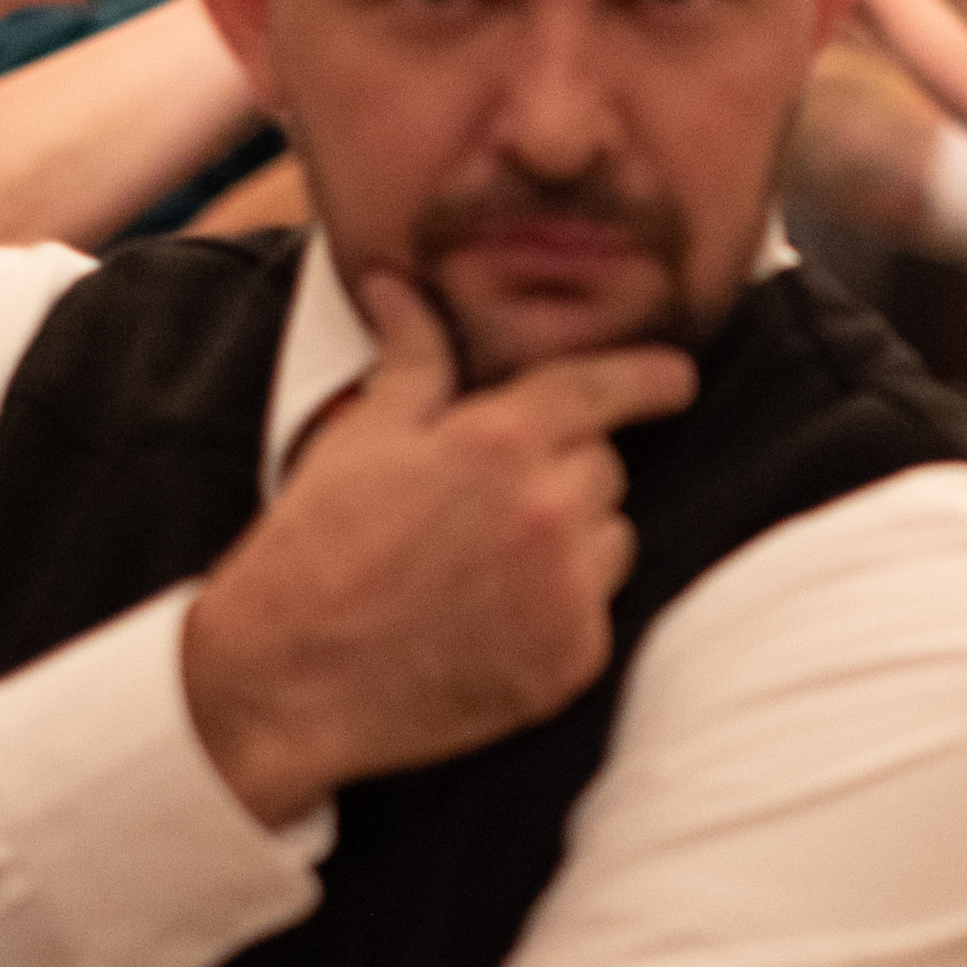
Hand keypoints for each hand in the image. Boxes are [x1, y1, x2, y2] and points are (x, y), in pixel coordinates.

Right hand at [180, 273, 696, 825]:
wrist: (290, 677)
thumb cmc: (316, 550)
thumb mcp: (361, 438)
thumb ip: (411, 360)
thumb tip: (402, 289)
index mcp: (499, 442)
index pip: (604, 389)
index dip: (648, 377)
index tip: (676, 378)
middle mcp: (548, 511)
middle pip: (604, 465)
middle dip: (563, 470)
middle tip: (490, 501)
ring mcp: (566, 590)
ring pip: (612, 537)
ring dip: (573, 539)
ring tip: (488, 561)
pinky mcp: (572, 659)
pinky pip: (599, 609)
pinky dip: (563, 607)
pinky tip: (495, 615)